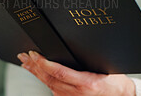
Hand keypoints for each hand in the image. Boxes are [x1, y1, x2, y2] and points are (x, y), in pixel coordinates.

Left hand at [17, 51, 135, 95]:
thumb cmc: (116, 83)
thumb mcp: (105, 68)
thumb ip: (87, 62)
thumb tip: (70, 49)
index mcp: (86, 83)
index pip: (60, 73)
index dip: (44, 64)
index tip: (35, 55)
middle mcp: (77, 93)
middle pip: (49, 79)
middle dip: (35, 66)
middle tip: (25, 55)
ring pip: (48, 84)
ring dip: (36, 72)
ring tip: (27, 62)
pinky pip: (53, 89)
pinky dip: (44, 79)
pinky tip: (38, 73)